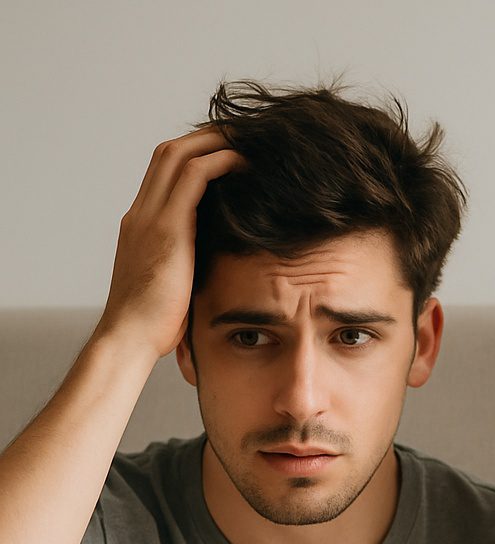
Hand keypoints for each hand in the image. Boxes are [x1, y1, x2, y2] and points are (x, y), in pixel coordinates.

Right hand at [96, 126, 243, 359]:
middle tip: (239, 135)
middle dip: (204, 137)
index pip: (162, 173)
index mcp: (140, 226)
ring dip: (213, 141)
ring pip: (178, 155)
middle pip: (168, 153)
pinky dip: (218, 162)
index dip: (192, 155)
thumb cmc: (155, 325)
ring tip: (245, 139)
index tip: (223, 154)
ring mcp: (150, 218)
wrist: (131, 339)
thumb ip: (188, 266)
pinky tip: (243, 162)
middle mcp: (141, 214)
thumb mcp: (174, 285)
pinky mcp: (168, 229)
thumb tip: (217, 267)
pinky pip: (194, 177)